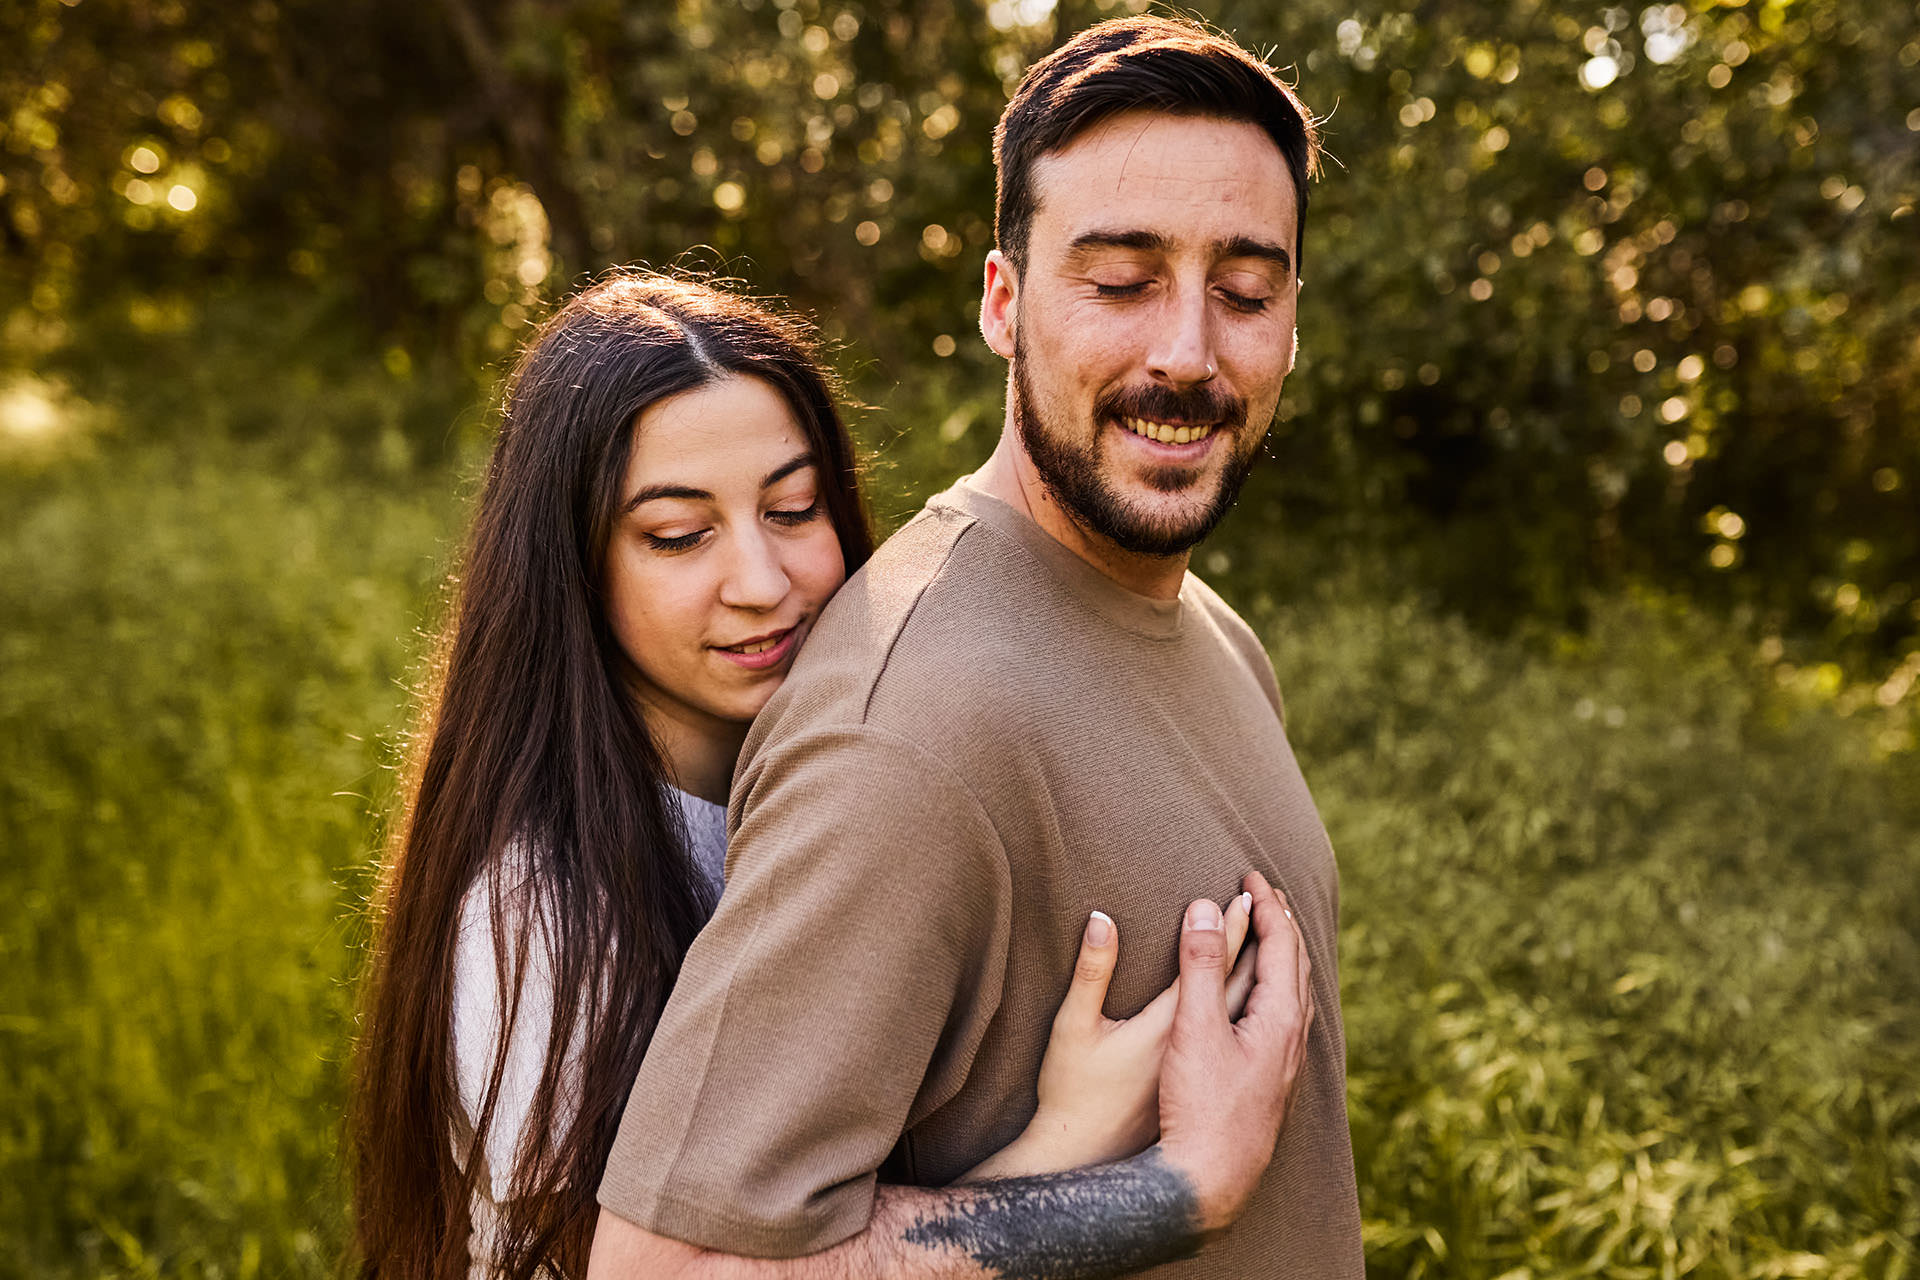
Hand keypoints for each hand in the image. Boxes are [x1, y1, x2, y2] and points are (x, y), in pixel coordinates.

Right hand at [1155, 871, 1313, 1231]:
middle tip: (1263, 892)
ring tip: (1269, 936)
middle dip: (1280, 924)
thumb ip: (1200, 966)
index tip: (1249, 874)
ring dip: (1283, 957)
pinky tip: (1262, 1005)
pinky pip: (1285, 1018)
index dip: (1265, 905)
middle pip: (1297, 966)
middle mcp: (1292, 1040)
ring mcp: (1284, 1066)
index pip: (1282, 945)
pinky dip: (1276, 989)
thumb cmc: (1200, 1107)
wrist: (1208, 1183)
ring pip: (1295, 995)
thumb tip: (1206, 908)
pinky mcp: (1271, 1084)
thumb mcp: (1193, 1028)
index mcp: (1280, 1019)